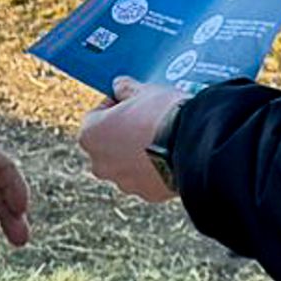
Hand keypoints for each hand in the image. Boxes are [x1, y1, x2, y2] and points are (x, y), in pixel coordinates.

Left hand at [78, 76, 184, 203]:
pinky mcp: (146, 193)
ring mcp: (123, 182)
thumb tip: (119, 86)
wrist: (191, 144)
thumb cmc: (160, 114)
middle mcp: (100, 164)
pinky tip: (170, 154)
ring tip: (161, 138)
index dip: (114, 105)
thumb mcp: (142, 91)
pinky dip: (154, 168)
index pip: (95, 115)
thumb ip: (125, 88)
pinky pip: (146, 177)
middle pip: (108, 144)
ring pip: (126, 164)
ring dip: (137, 153)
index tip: (131, 102)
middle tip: (145, 119)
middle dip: (123, 133)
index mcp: (90, 136)